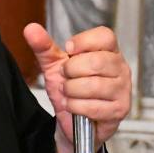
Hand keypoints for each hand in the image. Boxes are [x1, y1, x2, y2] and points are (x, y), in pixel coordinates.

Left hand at [23, 23, 131, 152]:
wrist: (74, 123)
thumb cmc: (71, 91)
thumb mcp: (56, 66)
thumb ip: (45, 47)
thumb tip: (30, 29)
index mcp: (109, 51)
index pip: (104, 36)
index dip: (83, 42)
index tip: (69, 50)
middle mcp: (120, 68)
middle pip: (96, 61)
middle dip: (71, 71)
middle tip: (67, 78)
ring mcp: (122, 89)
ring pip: (93, 85)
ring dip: (72, 92)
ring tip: (70, 94)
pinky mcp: (119, 109)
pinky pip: (92, 106)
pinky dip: (76, 107)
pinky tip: (75, 106)